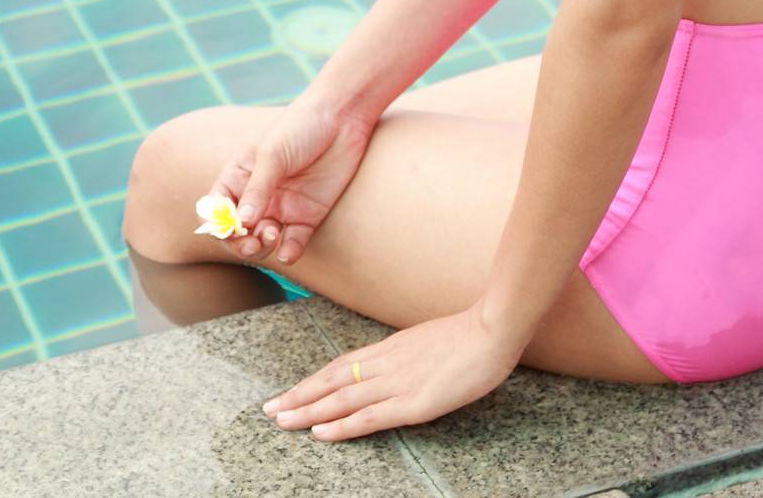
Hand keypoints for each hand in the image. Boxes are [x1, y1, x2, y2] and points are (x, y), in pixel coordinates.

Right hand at [204, 98, 376, 264]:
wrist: (343, 118)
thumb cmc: (300, 126)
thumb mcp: (273, 154)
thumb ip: (257, 189)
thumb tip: (241, 223)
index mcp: (240, 176)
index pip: (217, 209)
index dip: (217, 224)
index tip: (229, 228)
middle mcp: (258, 196)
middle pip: (237, 233)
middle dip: (239, 243)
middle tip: (251, 242)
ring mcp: (283, 207)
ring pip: (262, 242)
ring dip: (262, 247)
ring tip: (272, 234)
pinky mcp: (308, 216)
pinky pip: (293, 243)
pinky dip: (288, 252)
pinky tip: (288, 251)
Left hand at [260, 305, 525, 440]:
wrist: (492, 330)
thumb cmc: (469, 335)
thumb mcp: (428, 342)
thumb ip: (407, 355)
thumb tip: (393, 367)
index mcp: (390, 348)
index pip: (341, 365)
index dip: (314, 380)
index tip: (291, 391)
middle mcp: (386, 363)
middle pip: (333, 380)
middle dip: (300, 396)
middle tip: (270, 409)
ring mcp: (397, 383)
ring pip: (342, 398)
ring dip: (308, 410)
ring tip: (282, 420)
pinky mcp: (413, 403)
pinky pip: (369, 416)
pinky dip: (341, 425)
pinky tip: (320, 433)